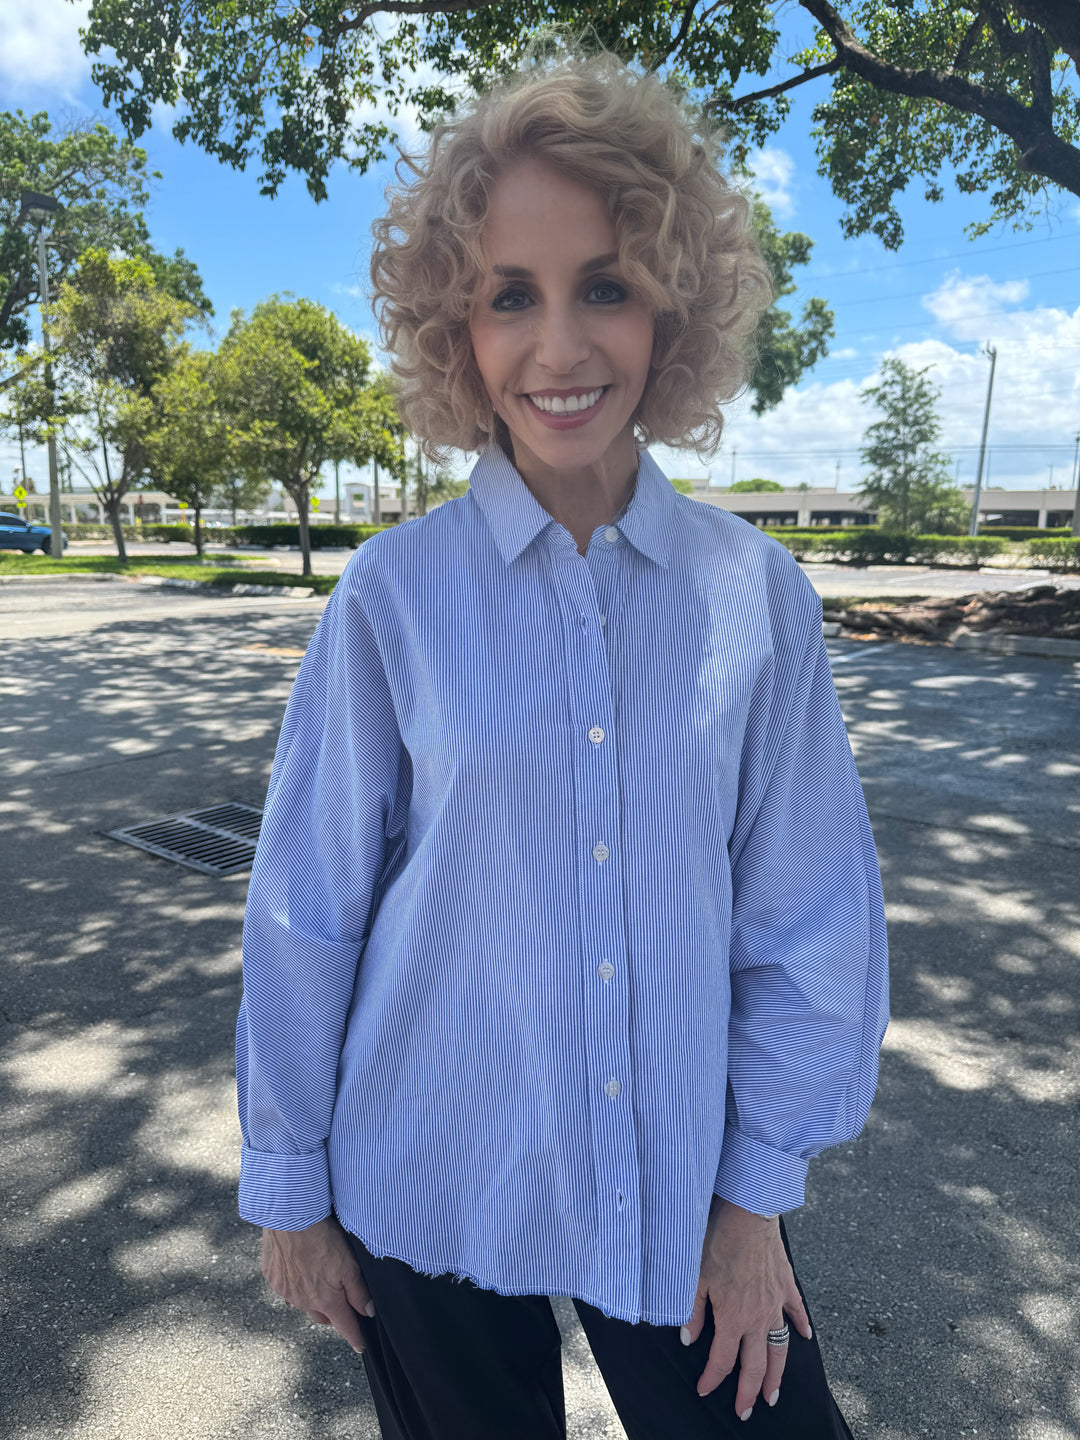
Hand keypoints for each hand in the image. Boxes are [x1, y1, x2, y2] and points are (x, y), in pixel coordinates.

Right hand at [260, 1215, 374, 1353]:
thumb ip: (359, 1292)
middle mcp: (303, 1301)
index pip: (345, 1327)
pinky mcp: (271, 1277)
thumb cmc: (323, 1238)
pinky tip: (298, 1264)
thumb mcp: (350, 1264)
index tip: (361, 1346)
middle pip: (323, 1317)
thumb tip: (368, 1312)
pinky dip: (294, 1282)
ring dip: (312, 1297)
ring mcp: (284, 1290)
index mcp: (326, 1300)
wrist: (289, 1217)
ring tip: (318, 1277)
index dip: (355, 1337)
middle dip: (333, 1313)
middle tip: (341, 1301)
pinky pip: (285, 1287)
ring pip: (302, 1302)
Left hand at [681, 1198, 810, 1420]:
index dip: (712, 1379)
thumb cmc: (718, 1241)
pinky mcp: (787, 1286)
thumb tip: (688, 1338)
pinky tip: (805, 1337)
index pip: (722, 1360)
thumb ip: (693, 1311)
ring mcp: (776, 1303)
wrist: (747, 1214)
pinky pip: (797, 1312)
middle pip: (756, 1365)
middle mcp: (758, 1317)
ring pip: (780, 1348)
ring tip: (774, 1394)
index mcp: (733, 1317)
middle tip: (746, 1410)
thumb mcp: (695, 1277)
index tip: (705, 1389)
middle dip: (750, 1392)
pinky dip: (802, 1326)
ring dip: (777, 1373)